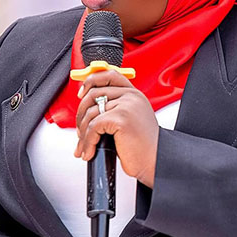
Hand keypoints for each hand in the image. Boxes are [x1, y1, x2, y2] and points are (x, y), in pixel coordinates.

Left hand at [74, 70, 158, 187]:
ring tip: (85, 147)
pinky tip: (90, 152)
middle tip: (81, 131)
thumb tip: (87, 107)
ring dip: (83, 134)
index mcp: (134, 94)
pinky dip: (88, 142)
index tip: (81, 93)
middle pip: (93, 94)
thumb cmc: (143, 146)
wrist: (156, 161)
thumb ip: (114, 108)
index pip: (109, 75)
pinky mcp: (121, 118)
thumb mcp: (130, 120)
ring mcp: (127, 105)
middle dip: (80, 115)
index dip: (91, 80)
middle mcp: (131, 96)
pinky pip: (93, 127)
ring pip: (90, 113)